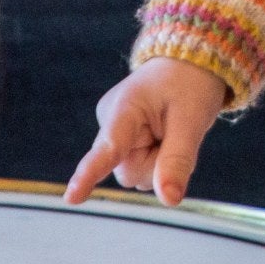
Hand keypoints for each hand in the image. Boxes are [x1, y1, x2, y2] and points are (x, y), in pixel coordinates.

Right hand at [66, 58, 228, 206]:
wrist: (187, 63)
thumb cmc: (190, 84)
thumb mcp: (192, 121)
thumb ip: (178, 161)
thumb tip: (169, 200)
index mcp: (126, 108)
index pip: (108, 148)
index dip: (90, 175)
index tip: (72, 197)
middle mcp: (110, 121)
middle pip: (129, 172)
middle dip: (158, 165)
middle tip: (178, 135)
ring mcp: (112, 130)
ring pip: (134, 173)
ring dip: (158, 162)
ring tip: (171, 130)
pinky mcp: (119, 139)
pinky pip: (138, 165)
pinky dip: (156, 158)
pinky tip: (163, 136)